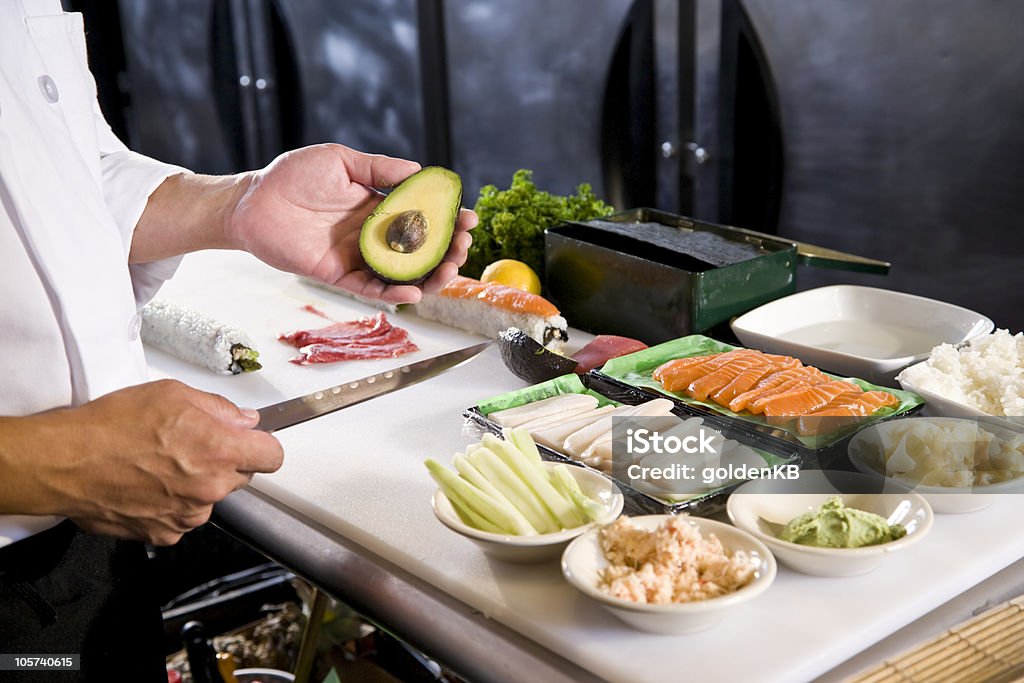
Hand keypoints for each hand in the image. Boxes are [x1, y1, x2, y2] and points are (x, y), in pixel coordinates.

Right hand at [4, 380, 283, 545]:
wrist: (65, 462)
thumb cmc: (114, 423)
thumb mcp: (173, 394)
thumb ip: (219, 408)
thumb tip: (245, 420)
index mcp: (220, 451)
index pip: (273, 457)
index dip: (261, 446)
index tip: (248, 441)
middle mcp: (211, 489)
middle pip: (240, 476)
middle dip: (224, 461)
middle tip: (190, 445)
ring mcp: (188, 516)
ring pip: (209, 498)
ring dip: (196, 485)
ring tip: (159, 465)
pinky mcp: (164, 533)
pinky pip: (182, 517)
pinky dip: (171, 505)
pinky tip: (146, 486)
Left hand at [226, 144, 475, 303]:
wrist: (251, 201)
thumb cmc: (291, 176)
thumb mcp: (340, 161)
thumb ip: (378, 168)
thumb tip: (418, 170)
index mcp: (378, 207)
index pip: (423, 217)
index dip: (448, 219)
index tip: (469, 218)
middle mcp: (373, 235)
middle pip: (421, 250)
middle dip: (448, 250)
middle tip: (463, 247)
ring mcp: (358, 257)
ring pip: (403, 274)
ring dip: (430, 276)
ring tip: (449, 271)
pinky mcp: (339, 275)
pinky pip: (371, 289)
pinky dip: (394, 293)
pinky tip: (415, 292)